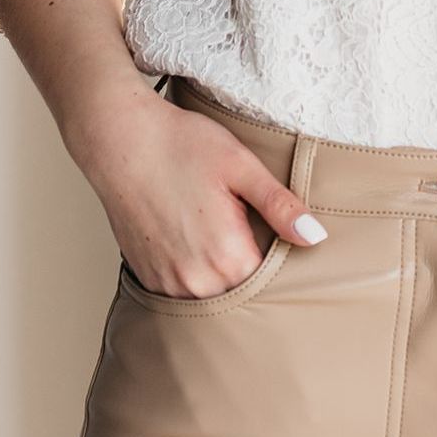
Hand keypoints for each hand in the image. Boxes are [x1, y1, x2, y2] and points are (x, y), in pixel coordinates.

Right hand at [73, 84, 328, 299]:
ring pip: (213, 296)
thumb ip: (281, 206)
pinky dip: (196, 274)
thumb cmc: (181, 145)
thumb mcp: (241, 166)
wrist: (119, 140)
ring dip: (223, 274)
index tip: (280, 237)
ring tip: (220, 230)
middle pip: (243, 294)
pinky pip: (185, 291)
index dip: (282, 260)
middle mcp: (196, 283)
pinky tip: (195, 239)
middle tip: (249, 227)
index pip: (273, 282)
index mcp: (227, 258)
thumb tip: (316, 237)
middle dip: (253, 269)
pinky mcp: (148, 279)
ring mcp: (168, 285)